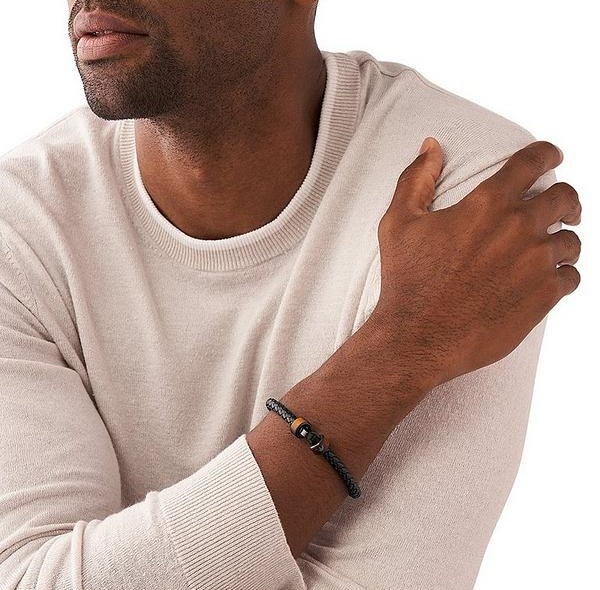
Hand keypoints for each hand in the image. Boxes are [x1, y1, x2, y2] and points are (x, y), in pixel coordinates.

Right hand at [367, 138, 581, 391]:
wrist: (418, 337)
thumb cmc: (406, 280)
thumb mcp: (398, 223)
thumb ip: (416, 178)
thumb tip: (432, 146)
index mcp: (487, 204)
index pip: (534, 161)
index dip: (547, 153)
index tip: (552, 157)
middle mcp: (520, 228)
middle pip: (565, 198)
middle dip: (563, 198)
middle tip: (558, 208)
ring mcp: (536, 264)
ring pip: (571, 241)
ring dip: (561, 240)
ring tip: (547, 249)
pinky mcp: (543, 298)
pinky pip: (571, 277)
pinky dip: (561, 274)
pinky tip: (545, 279)